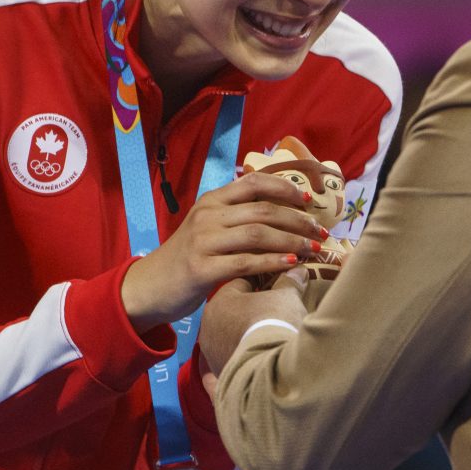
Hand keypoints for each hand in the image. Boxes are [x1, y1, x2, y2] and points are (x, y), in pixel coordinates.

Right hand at [120, 172, 325, 332]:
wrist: (150, 287)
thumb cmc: (187, 257)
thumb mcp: (207, 227)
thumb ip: (236, 215)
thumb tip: (281, 211)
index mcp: (211, 201)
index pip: (254, 182)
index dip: (285, 188)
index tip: (308, 200)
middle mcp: (207, 216)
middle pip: (263, 210)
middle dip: (298, 221)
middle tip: (320, 232)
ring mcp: (203, 242)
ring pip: (258, 235)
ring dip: (292, 242)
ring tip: (313, 250)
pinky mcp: (202, 269)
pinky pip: (246, 262)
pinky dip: (273, 263)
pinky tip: (292, 265)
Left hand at [200, 268, 307, 375]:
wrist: (273, 364)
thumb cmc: (275, 321)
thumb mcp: (287, 296)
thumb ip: (290, 283)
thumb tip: (298, 271)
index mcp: (220, 300)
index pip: (241, 284)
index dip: (261, 283)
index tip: (276, 285)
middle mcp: (209, 325)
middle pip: (233, 312)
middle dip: (251, 310)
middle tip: (273, 312)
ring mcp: (212, 351)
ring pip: (230, 336)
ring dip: (245, 334)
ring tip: (269, 336)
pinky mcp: (220, 371)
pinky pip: (230, 359)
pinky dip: (242, 357)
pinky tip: (257, 358)